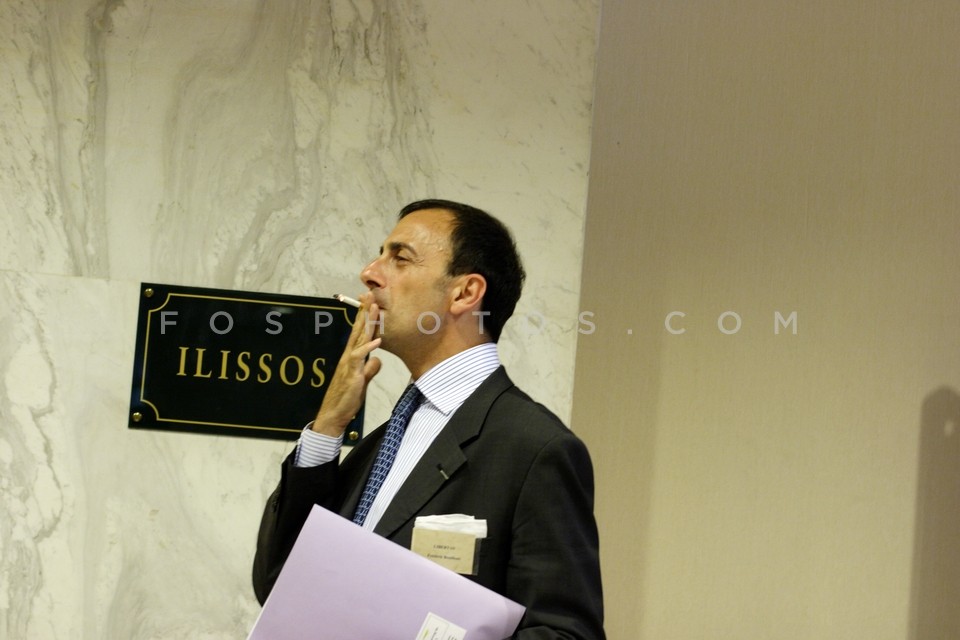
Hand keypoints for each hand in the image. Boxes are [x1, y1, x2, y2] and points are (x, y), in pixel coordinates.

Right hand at [311, 293, 382, 436]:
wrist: (334, 414)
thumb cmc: (346, 398)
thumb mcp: (362, 381)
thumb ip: (370, 369)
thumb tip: (378, 360)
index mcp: (351, 357)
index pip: (358, 333)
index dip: (364, 317)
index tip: (369, 302)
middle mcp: (349, 357)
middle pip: (358, 330)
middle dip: (364, 312)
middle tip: (370, 294)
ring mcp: (349, 364)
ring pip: (359, 339)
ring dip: (367, 323)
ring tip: (375, 308)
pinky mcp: (351, 374)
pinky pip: (360, 358)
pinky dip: (368, 348)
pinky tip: (377, 340)